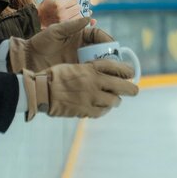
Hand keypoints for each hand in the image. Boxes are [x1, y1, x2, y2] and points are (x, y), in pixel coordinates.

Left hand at [7, 16, 114, 71]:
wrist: (27, 59)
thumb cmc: (40, 42)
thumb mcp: (55, 31)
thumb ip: (72, 25)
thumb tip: (89, 18)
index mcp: (79, 35)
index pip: (98, 36)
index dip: (106, 40)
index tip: (112, 46)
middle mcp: (81, 48)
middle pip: (101, 50)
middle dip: (110, 55)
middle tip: (116, 62)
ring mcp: (79, 60)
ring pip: (97, 63)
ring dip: (105, 67)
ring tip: (111, 73)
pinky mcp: (75, 72)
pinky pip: (88, 74)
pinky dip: (95, 76)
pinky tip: (99, 80)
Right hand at [22, 59, 138, 119]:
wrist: (42, 90)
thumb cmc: (55, 76)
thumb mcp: (74, 65)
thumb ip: (90, 69)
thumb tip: (104, 74)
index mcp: (91, 68)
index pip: (117, 67)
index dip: (127, 71)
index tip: (131, 73)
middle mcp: (95, 82)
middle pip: (123, 87)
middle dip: (131, 89)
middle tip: (134, 90)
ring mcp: (92, 97)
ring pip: (114, 101)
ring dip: (115, 101)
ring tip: (114, 100)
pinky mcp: (86, 110)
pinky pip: (102, 112)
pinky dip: (104, 110)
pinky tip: (102, 108)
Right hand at [37, 0, 82, 26]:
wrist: (40, 18)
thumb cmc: (48, 3)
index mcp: (59, 4)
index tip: (65, 1)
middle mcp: (62, 14)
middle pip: (78, 7)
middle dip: (74, 6)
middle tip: (66, 7)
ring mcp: (64, 22)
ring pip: (79, 15)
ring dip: (75, 13)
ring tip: (67, 12)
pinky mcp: (65, 28)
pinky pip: (77, 22)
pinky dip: (75, 19)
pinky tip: (68, 18)